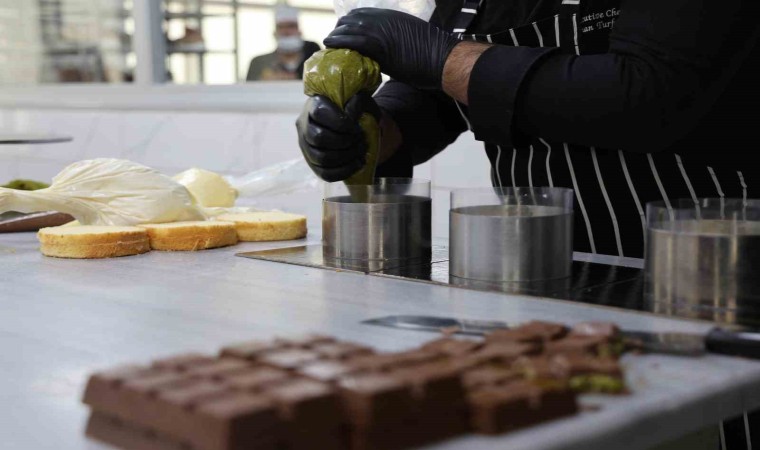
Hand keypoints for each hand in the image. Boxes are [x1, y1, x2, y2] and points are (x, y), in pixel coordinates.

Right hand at [296, 93, 380, 181]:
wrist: (356, 127)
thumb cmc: (358, 111)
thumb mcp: (362, 102)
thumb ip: (358, 104)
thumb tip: (351, 115)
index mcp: (314, 104)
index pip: (319, 113)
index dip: (340, 123)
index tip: (357, 128)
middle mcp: (304, 125)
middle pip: (318, 138)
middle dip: (345, 142)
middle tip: (361, 141)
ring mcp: (306, 146)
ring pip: (321, 158)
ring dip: (346, 157)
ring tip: (361, 152)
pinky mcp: (313, 164)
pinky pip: (325, 174)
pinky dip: (345, 171)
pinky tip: (358, 164)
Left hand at [324, 8, 460, 89]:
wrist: (443, 59)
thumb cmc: (432, 54)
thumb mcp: (410, 38)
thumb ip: (392, 39)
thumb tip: (381, 51)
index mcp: (391, 16)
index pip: (360, 14)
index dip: (348, 25)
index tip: (343, 35)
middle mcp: (383, 19)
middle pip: (350, 20)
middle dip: (339, 31)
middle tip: (333, 43)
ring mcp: (380, 31)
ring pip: (348, 28)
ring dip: (336, 37)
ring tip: (329, 47)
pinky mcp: (378, 45)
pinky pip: (352, 41)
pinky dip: (338, 43)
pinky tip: (330, 47)